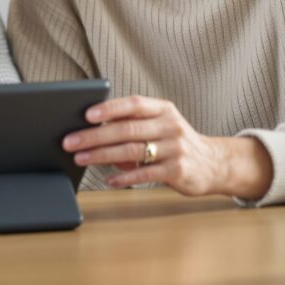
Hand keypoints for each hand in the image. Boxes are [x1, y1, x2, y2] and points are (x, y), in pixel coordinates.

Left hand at [63, 95, 271, 198]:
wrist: (213, 164)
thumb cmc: (175, 142)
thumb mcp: (159, 126)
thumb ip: (132, 127)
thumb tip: (94, 133)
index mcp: (163, 109)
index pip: (133, 104)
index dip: (109, 108)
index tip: (86, 114)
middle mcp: (170, 126)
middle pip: (127, 129)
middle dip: (95, 136)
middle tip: (71, 141)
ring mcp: (175, 148)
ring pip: (132, 151)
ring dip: (102, 155)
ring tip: (81, 159)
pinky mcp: (178, 170)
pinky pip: (145, 173)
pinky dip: (124, 177)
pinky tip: (109, 179)